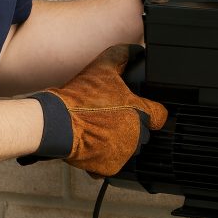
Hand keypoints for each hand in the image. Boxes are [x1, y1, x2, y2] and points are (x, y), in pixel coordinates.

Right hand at [18, 45, 166, 176]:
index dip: (151, 110)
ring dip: (118, 141)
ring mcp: (124, 153)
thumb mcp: (102, 68)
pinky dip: (104, 157)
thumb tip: (136, 49)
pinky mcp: (110, 168)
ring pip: (128, 148)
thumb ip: (123, 55)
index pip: (160, 115)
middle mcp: (136, 135)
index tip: (142, 110)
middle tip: (110, 118)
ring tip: (100, 130)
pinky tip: (93, 144)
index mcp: (140, 112)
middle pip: (143, 132)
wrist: (56, 123)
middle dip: (130, 126)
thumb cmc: (79, 99)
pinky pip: (112, 162)